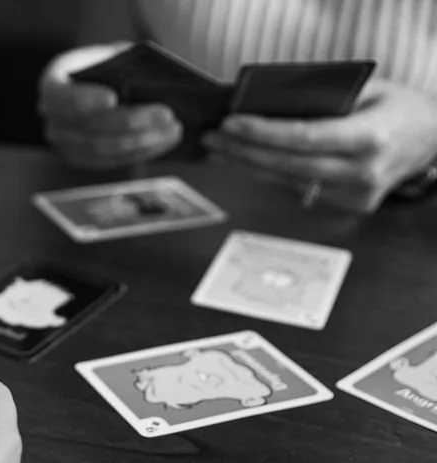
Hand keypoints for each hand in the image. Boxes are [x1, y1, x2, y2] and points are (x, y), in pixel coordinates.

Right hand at [38, 44, 182, 169]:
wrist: (100, 82)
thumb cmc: (109, 64)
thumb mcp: (115, 55)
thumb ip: (127, 64)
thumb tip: (155, 79)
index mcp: (52, 84)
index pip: (60, 97)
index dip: (84, 100)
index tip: (113, 97)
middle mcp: (52, 118)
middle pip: (87, 129)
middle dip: (129, 123)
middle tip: (166, 114)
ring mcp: (65, 143)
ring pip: (102, 150)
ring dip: (141, 141)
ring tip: (174, 129)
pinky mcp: (83, 159)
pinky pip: (111, 161)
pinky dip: (140, 152)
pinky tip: (165, 140)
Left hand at [203, 78, 436, 211]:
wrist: (431, 139)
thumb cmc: (396, 107)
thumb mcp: (366, 89)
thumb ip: (322, 97)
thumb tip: (264, 102)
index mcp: (369, 137)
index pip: (302, 138)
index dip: (261, 133)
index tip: (230, 124)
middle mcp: (362, 171)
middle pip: (287, 165)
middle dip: (243, 151)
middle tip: (212, 139)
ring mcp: (356, 195)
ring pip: (288, 181)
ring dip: (248, 166)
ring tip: (219, 151)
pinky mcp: (350, 207)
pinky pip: (300, 189)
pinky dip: (271, 175)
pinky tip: (246, 164)